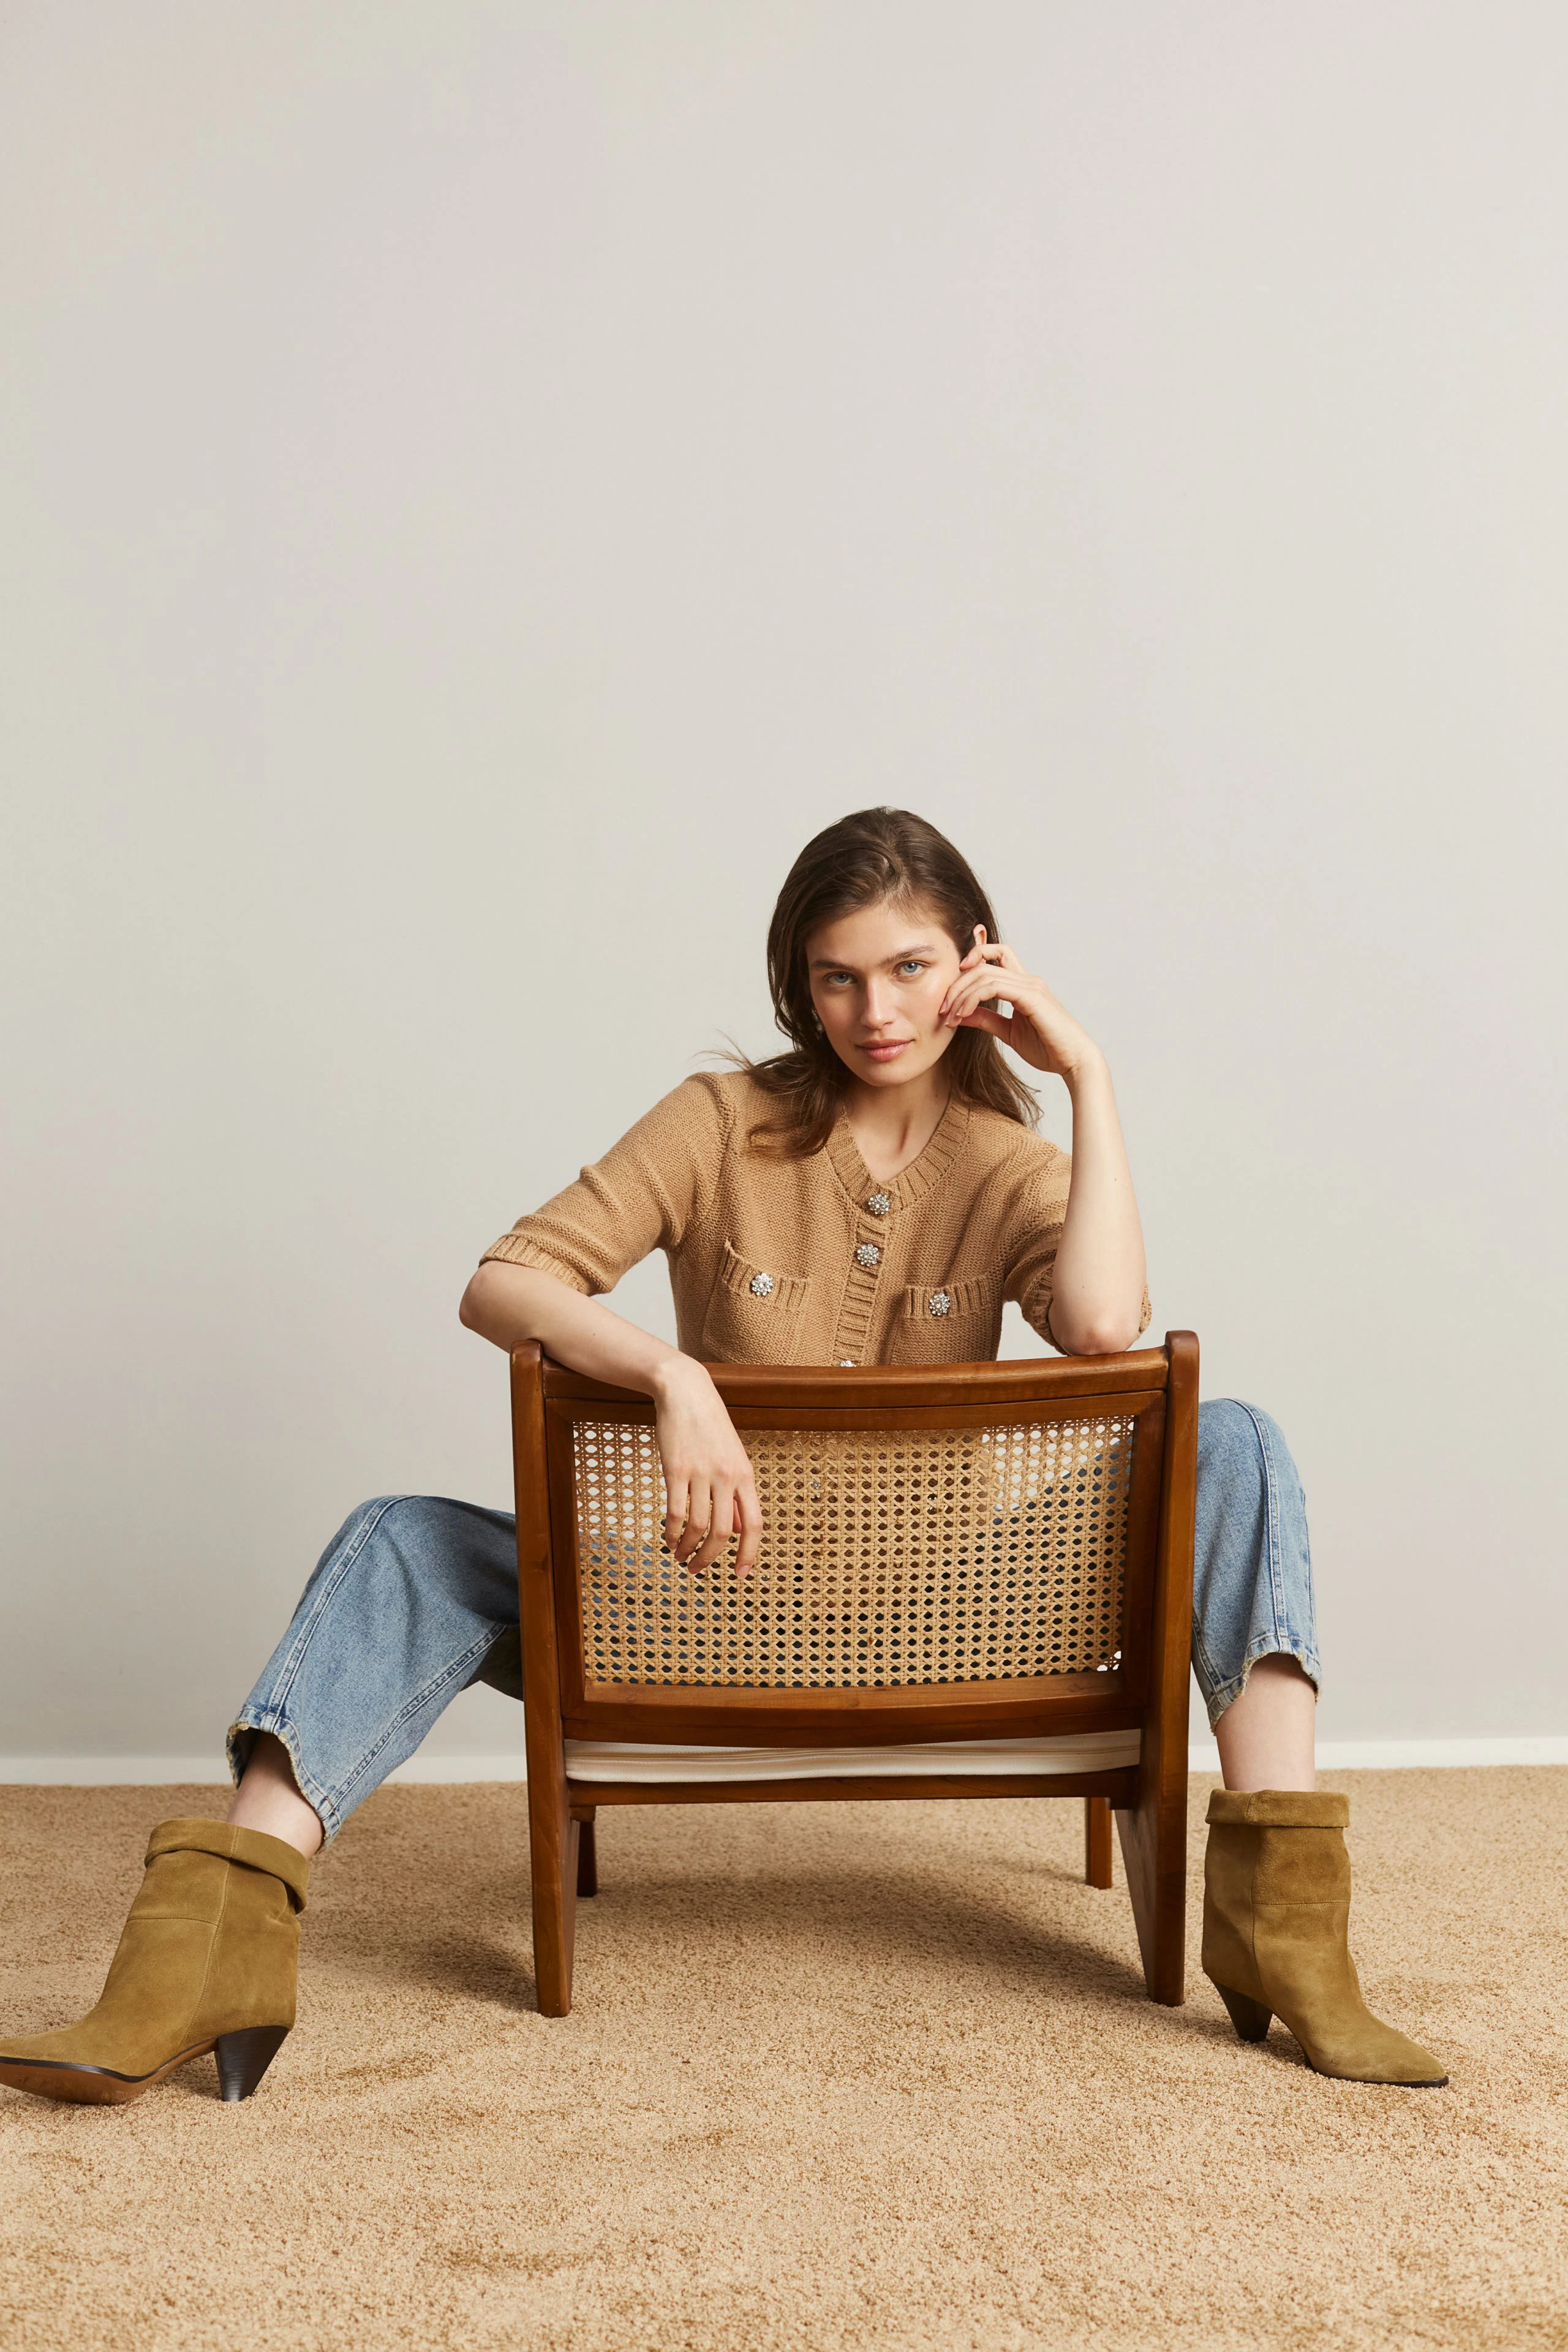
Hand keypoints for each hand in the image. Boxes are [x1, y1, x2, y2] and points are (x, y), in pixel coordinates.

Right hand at [651, 1355, 762, 1574]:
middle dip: (710, 1558)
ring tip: (680, 1557)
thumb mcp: (732, 1458)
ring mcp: (700, 1473)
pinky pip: (674, 1511)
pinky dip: (671, 1532)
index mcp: (745, 1475)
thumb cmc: (709, 1427)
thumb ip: (736, 1495)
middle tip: (697, 1570)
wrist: (686, 1391)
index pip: (755, 1524)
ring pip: (697, 1526)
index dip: (749, 1553)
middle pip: (724, 1532)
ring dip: (687, 1548)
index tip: (740, 1575)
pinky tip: (668, 1539)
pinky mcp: (675, 1469)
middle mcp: (726, 1476)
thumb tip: (739, 1530)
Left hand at [937, 928, 1102, 1081]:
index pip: (997, 954)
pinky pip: (993, 986)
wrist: (1073, 1061)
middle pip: (982, 964)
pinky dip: (972, 999)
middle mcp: (1027, 980)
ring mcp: (1030, 986)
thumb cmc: (1047, 1047)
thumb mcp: (1008, 1032)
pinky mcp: (1031, 997)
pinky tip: (962, 1015)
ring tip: (949, 1016)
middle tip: (942, 1009)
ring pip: (984, 974)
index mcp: (1024, 985)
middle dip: (956, 985)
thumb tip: (960, 1014)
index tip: (952, 987)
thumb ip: (986, 1019)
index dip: (973, 957)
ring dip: (960, 994)